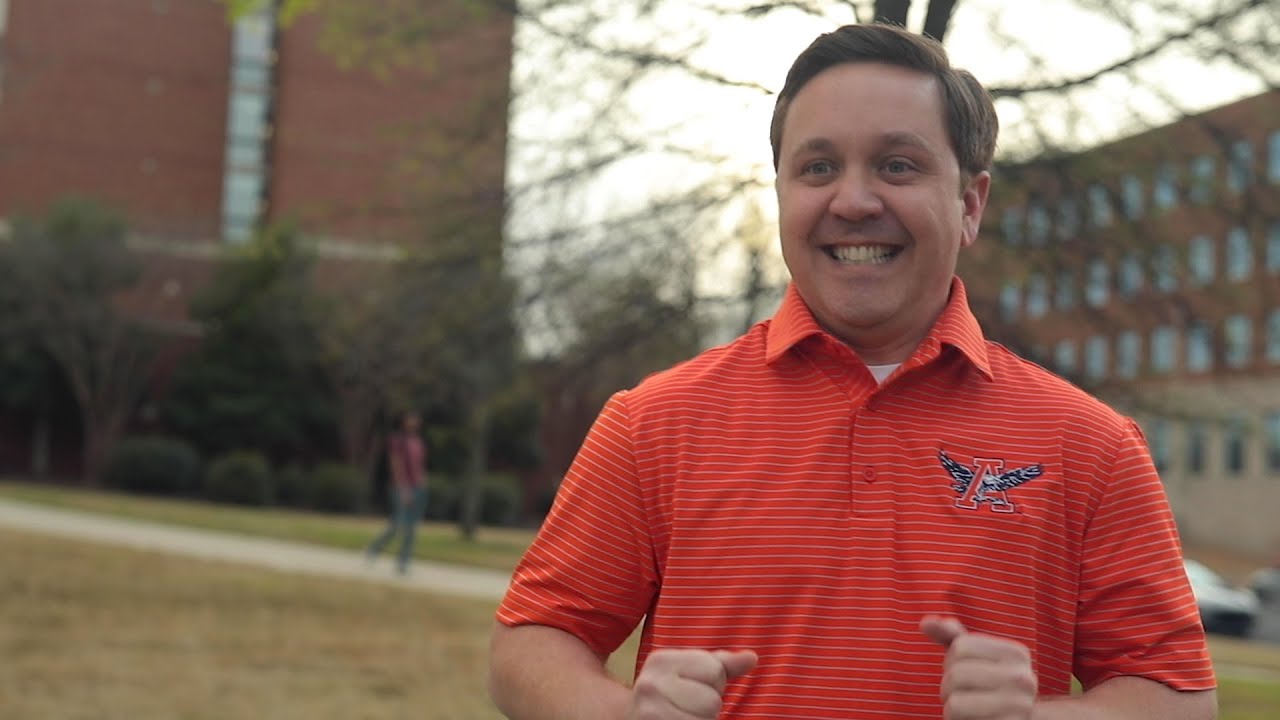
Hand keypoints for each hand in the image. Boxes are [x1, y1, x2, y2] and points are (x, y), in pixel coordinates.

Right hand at [628, 648, 756, 718]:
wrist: (629, 717)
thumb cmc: (670, 694)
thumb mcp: (691, 671)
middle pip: (712, 701)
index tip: (694, 688)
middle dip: (708, 707)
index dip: (714, 684)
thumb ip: (721, 664)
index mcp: (661, 660)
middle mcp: (651, 685)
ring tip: (684, 717)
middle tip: (688, 708)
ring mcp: (650, 714)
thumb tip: (752, 658)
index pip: (715, 671)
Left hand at [921, 615, 1036, 719]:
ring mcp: (1019, 708)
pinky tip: (974, 719)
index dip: (951, 660)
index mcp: (1016, 653)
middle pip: (956, 674)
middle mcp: (1023, 679)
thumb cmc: (986, 684)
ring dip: (951, 707)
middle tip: (963, 693)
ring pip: (955, 702)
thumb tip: (926, 623)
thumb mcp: (972, 656)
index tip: (965, 671)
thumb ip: (951, 636)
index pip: (960, 646)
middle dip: (948, 686)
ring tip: (967, 708)